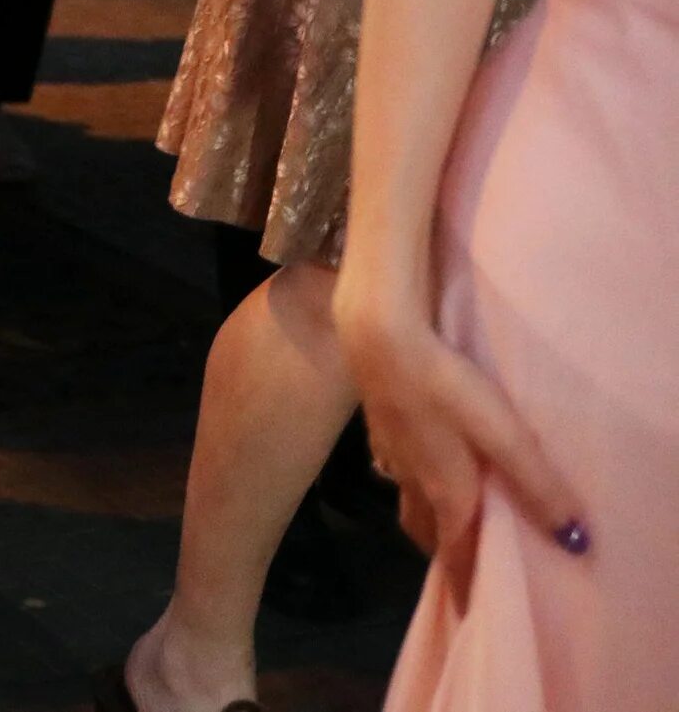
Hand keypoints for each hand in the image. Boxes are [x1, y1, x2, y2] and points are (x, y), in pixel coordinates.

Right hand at [341, 302, 585, 585]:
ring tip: (445, 521)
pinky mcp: (379, 425)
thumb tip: (574, 543)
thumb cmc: (445, 389)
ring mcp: (391, 452)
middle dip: (444, 555)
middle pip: (426, 532)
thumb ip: (538, 486)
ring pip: (407, 501)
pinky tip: (418, 460)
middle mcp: (413, 480)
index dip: (462, 586)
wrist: (379, 339)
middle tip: (464, 566)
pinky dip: (409, 482)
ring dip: (426, 521)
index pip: (453, 554)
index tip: (466, 614)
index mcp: (445, 491)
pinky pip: (395, 469)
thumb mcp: (503, 436)